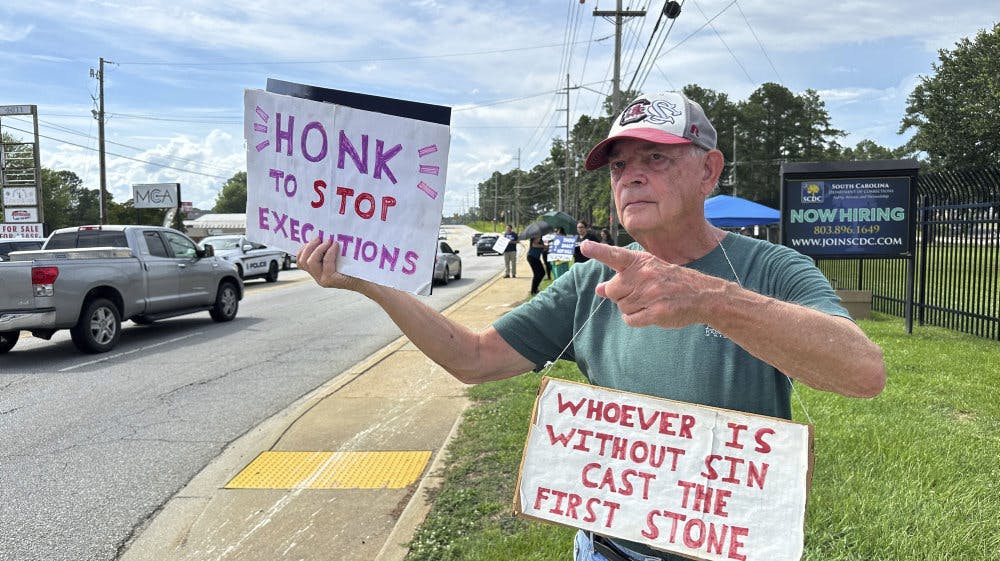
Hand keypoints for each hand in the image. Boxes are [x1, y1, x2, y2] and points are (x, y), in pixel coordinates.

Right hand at [296, 237, 366, 291]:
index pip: (300, 262)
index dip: (303, 249)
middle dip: (309, 247)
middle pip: (302, 262)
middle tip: (320, 238)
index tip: (314, 239)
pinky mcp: (331, 280)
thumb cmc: (355, 266)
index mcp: (317, 272)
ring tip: (329, 241)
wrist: (368, 280)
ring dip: (319, 249)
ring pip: (310, 262)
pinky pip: (325, 263)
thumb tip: (321, 235)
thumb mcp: (338, 257)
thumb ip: (327, 251)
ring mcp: (323, 280)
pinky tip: (336, 246)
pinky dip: (329, 252)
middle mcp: (318, 277)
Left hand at [580, 240, 719, 327]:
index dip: (598, 251)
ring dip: (631, 308)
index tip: (583, 246)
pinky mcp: (656, 312)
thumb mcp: (648, 271)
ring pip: (622, 307)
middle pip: (613, 290)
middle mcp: (644, 275)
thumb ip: (623, 278)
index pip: (616, 255)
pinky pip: (630, 320)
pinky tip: (648, 313)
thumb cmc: (671, 281)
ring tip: (649, 301)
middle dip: (620, 295)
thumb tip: (599, 289)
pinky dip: (635, 319)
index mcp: (641, 262)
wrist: (703, 295)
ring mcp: (651, 294)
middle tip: (638, 293)